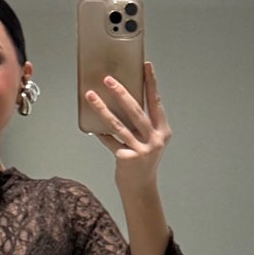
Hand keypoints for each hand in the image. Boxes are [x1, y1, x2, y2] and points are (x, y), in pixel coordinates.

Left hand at [84, 60, 169, 189]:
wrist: (141, 188)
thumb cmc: (143, 161)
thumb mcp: (150, 141)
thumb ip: (143, 123)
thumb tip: (124, 99)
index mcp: (163, 131)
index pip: (155, 102)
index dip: (151, 83)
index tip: (146, 65)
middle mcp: (154, 139)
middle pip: (135, 110)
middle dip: (121, 92)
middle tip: (108, 79)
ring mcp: (141, 149)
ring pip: (118, 124)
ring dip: (102, 108)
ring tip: (91, 95)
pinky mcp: (127, 158)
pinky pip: (110, 141)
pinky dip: (101, 134)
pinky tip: (93, 128)